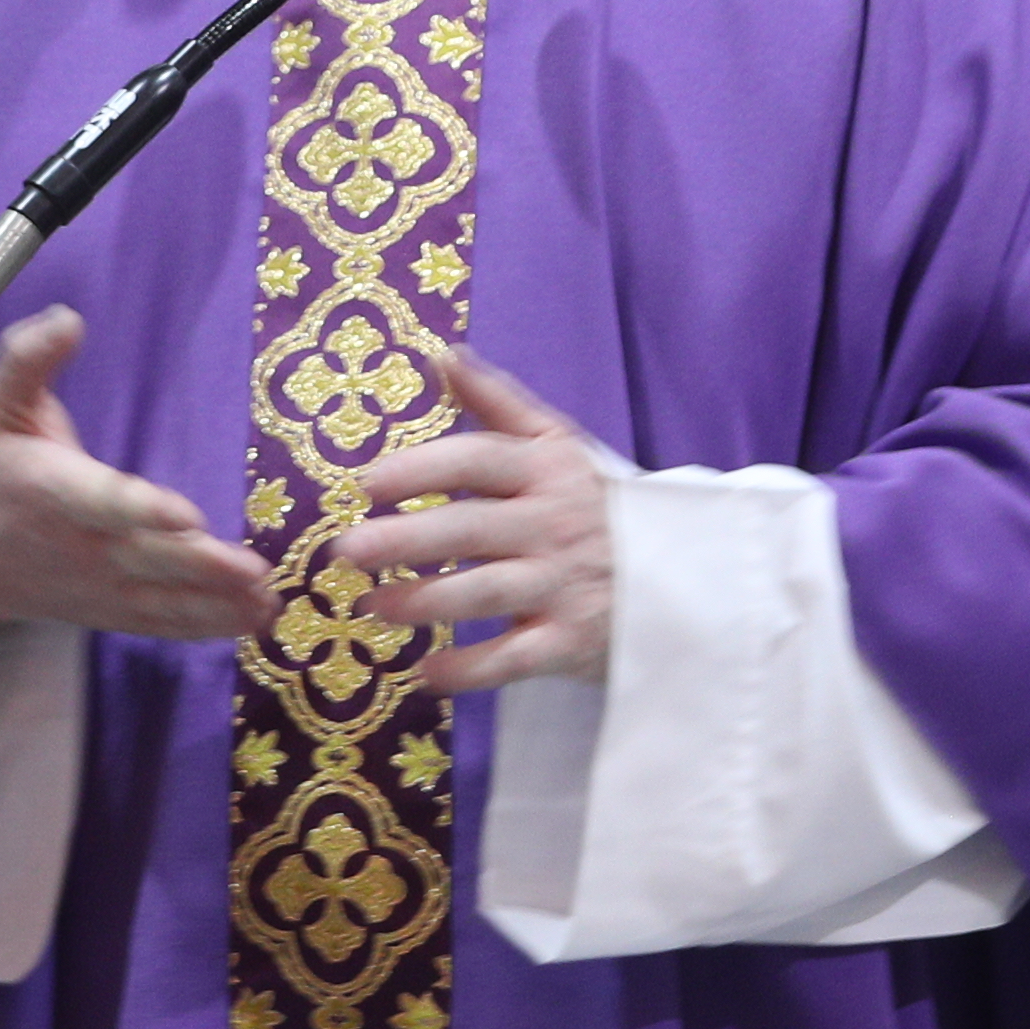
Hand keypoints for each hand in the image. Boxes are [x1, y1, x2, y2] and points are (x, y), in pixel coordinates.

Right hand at [0, 306, 272, 640]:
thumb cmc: (0, 467)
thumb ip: (29, 358)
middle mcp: (80, 546)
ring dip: (216, 603)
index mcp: (53, 490)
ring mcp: (100, 585)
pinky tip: (252, 619)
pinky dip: (205, 625)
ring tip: (265, 601)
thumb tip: (69, 319)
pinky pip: (161, 623)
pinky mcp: (113, 611)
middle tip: (253, 570)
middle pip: (147, 559)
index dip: (142, 510)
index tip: (186, 515)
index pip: (103, 502)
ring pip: (161, 600)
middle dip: (201, 567)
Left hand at [336, 337, 612, 692]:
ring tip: (371, 607)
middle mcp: (553, 524)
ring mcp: (563, 585)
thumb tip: (443, 354)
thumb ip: (498, 403)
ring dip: (424, 602)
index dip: (421, 469)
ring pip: (485, 593)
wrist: (684, 576)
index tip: (367, 484)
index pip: (478, 460)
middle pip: (471, 528)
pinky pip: (513, 659)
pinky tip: (425, 675)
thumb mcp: (558, 445)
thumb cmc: (599, 505)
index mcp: (546, 470)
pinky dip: (470, 670)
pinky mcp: (570, 642)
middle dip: (406, 539)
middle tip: (345, 551)